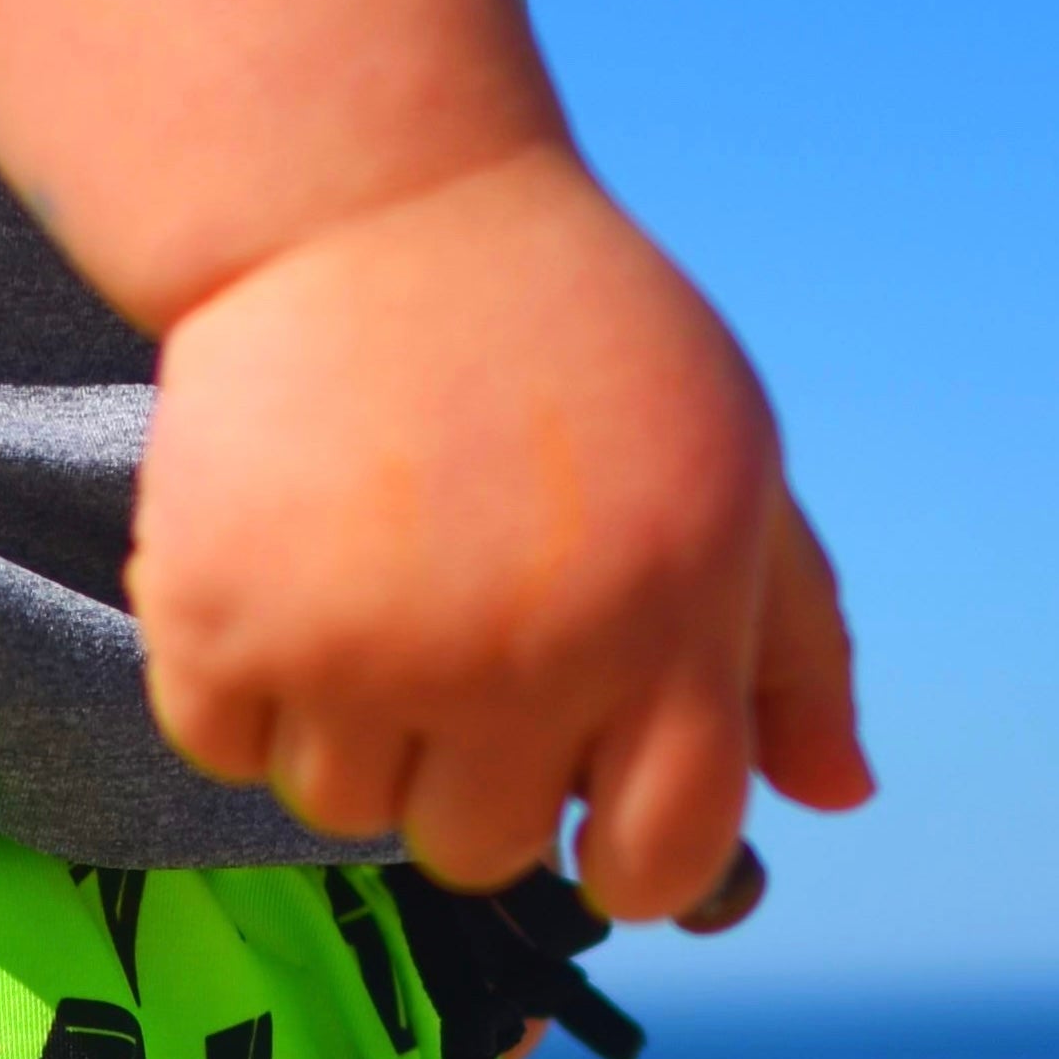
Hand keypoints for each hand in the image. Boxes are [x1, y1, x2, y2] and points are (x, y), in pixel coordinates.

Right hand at [128, 142, 873, 919]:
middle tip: (448, 641)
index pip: (663, 857)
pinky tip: (274, 565)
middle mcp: (523, 649)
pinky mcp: (223, 623)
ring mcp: (366, 646)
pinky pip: (222, 749)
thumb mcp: (727, 464)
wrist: (363, 201)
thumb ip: (794, 641)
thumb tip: (835, 796)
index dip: (626, 857)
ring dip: (341, 727)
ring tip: (357, 580)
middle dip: (463, 777)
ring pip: (339, 809)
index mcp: (670, 617)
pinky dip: (232, 682)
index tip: (586, 809)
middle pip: (478, 853)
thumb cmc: (563, 339)